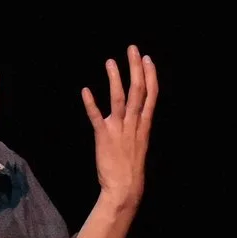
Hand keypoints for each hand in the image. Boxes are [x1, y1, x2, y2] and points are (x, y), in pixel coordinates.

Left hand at [81, 46, 157, 210]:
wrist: (125, 188)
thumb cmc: (131, 167)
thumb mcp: (139, 142)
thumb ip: (137, 125)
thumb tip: (135, 112)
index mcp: (144, 125)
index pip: (151, 95)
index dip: (150, 75)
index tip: (147, 59)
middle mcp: (134, 124)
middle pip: (138, 91)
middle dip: (136, 69)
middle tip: (133, 49)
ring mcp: (119, 130)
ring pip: (119, 100)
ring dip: (115, 79)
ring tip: (110, 61)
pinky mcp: (104, 137)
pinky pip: (97, 117)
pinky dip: (91, 104)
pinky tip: (85, 90)